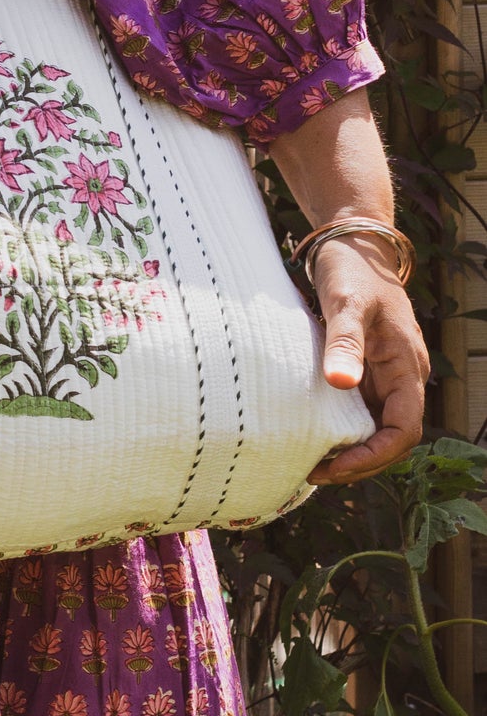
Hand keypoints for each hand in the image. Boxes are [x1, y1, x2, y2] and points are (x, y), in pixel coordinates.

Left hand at [307, 234, 428, 483]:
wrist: (351, 243)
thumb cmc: (352, 270)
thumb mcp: (346, 303)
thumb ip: (344, 342)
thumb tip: (341, 383)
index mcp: (406, 366)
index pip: (404, 429)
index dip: (374, 456)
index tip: (335, 466)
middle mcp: (400, 376)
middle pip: (391, 437)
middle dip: (359, 461)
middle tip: (314, 472)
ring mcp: (383, 373)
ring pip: (375, 426)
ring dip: (349, 449)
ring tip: (310, 462)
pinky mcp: (364, 367)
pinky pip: (358, 408)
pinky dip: (339, 427)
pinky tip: (309, 434)